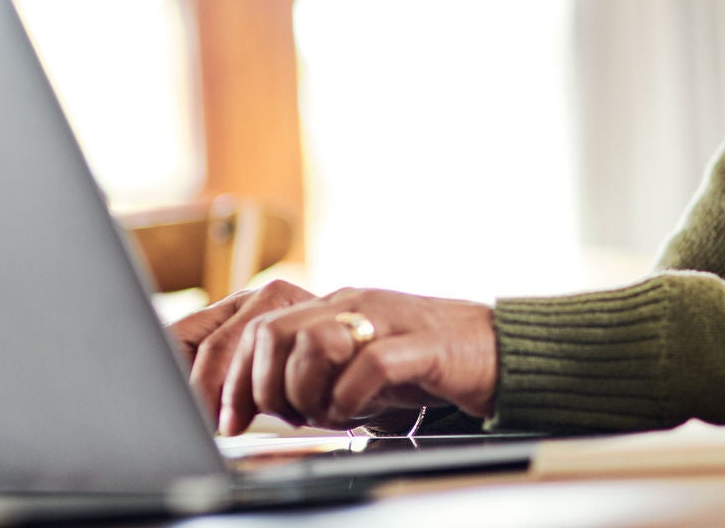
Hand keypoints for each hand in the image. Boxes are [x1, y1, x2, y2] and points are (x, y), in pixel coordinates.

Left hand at [169, 281, 497, 433]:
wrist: (497, 349)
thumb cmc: (421, 363)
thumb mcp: (352, 365)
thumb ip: (309, 372)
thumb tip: (252, 402)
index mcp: (331, 307)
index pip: (256, 327)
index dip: (230, 376)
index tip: (227, 419)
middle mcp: (352, 304)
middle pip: (272, 332)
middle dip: (263, 388)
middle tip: (284, 419)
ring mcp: (386, 320)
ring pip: (313, 343)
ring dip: (308, 392)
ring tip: (328, 414)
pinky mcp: (421, 345)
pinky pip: (369, 366)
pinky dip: (352, 399)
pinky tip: (359, 413)